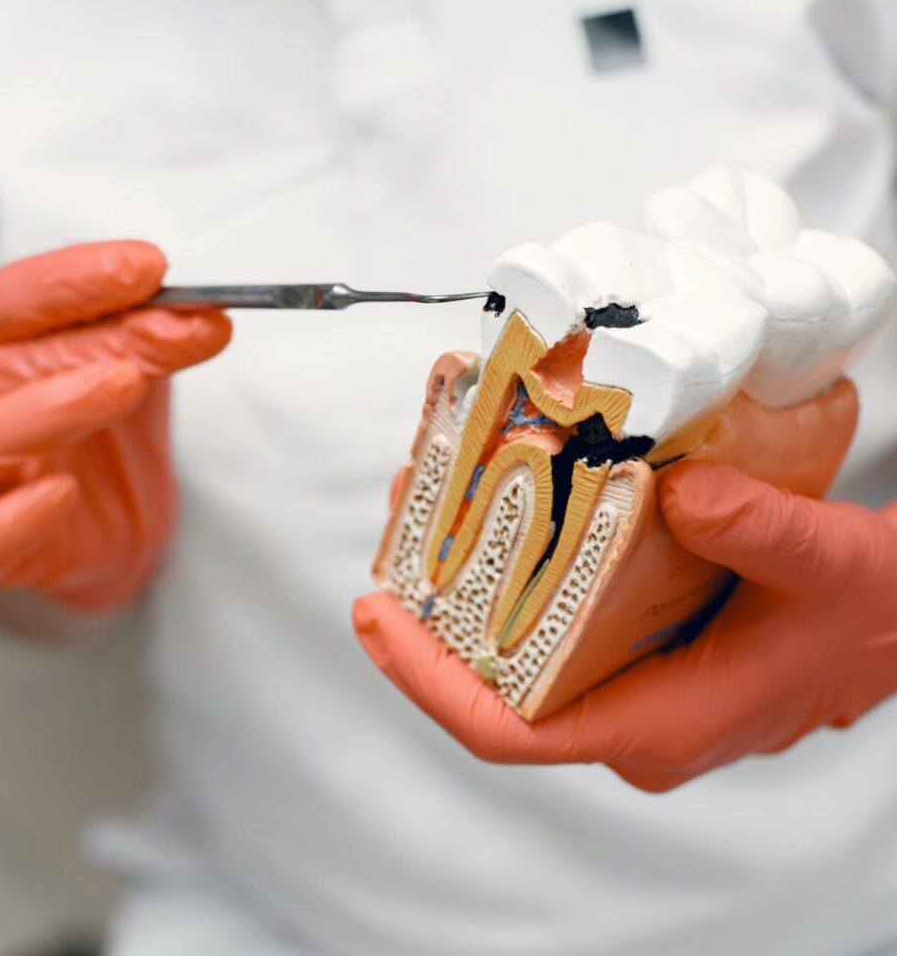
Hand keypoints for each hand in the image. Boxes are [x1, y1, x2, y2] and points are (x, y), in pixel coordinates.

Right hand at [0, 241, 229, 611]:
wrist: (106, 517)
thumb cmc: (100, 428)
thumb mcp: (133, 369)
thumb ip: (155, 340)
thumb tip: (201, 316)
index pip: (16, 295)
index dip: (79, 276)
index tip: (150, 265)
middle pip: (1, 357)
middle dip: (84, 337)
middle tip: (159, 327)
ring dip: (56, 410)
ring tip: (124, 385)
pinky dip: (17, 519)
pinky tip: (61, 493)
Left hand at [354, 462, 896, 790]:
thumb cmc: (870, 613)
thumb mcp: (828, 562)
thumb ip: (760, 529)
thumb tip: (678, 490)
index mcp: (658, 724)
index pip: (507, 732)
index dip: (427, 682)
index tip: (376, 619)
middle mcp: (629, 717)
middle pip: (493, 688)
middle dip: (430, 618)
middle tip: (400, 529)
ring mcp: (628, 689)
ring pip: (514, 657)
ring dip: (462, 592)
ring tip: (430, 510)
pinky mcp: (634, 656)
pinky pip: (547, 630)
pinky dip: (511, 580)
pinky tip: (496, 519)